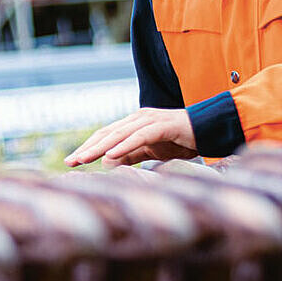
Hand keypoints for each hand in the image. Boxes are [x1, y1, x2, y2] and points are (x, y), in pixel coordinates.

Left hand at [65, 107, 196, 166]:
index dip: (88, 147)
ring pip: (119, 134)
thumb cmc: (181, 141)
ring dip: (99, 147)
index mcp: (133, 124)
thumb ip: (131, 155)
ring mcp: (150, 119)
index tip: (72, 162)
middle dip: (87, 148)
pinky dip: (125, 145)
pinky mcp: (163, 125)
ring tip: (84, 158)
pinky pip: (140, 136)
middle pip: (107, 134)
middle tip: (70, 162)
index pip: (105, 136)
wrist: (211, 130)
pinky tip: (111, 154)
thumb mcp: (151, 151)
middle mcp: (138, 118)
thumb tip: (107, 161)